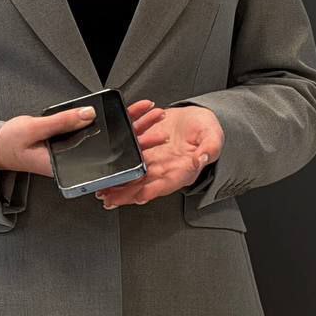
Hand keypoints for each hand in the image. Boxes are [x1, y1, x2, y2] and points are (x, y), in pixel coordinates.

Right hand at [0, 99, 162, 177]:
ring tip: (151, 113)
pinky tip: (127, 115)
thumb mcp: (35, 129)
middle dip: (139, 136)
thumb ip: (62, 122)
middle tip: (159, 121)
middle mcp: (77, 162)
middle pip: (115, 151)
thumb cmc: (12, 142)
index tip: (148, 141)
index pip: (107, 164)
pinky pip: (97, 134)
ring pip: (110, 141)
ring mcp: (77, 153)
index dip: (130, 152)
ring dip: (130, 127)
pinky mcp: (73, 142)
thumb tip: (91, 114)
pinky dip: (112, 124)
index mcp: (70, 168)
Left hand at [94, 104, 223, 208]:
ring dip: (118, 182)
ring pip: (134, 173)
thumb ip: (209, 149)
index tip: (138, 197)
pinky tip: (108, 167)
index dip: (152, 191)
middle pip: (145, 183)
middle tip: (109, 199)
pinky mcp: (146, 147)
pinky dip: (120, 162)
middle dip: (126, 193)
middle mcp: (167, 167)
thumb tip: (201, 159)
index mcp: (184, 169)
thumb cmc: (207, 129)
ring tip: (102, 189)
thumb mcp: (213, 137)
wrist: (196, 116)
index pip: (167, 183)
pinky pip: (132, 155)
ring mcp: (155, 159)